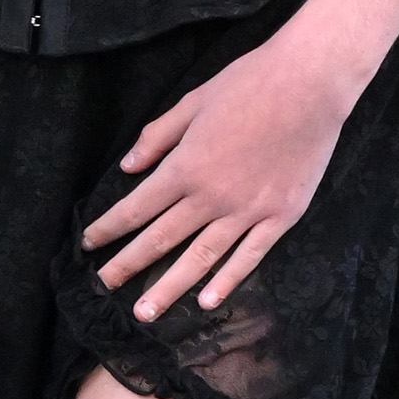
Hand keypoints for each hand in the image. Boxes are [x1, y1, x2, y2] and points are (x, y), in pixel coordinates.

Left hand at [80, 18, 357, 324]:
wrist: (310, 84)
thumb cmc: (249, 84)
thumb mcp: (192, 102)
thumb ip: (157, 138)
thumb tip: (127, 168)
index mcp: (185, 167)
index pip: (136, 208)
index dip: (109, 228)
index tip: (88, 244)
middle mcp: (211, 197)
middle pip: (160, 239)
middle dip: (127, 265)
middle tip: (102, 287)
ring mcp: (248, 211)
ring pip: (200, 258)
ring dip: (169, 288)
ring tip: (144, 314)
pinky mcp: (281, 216)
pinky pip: (249, 256)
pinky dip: (227, 281)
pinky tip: (207, 302)